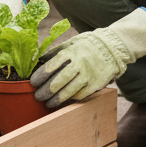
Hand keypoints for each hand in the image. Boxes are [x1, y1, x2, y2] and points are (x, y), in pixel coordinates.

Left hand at [30, 8, 145, 107]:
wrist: (112, 48)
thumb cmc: (86, 46)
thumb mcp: (70, 44)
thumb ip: (54, 53)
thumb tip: (37, 61)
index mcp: (70, 52)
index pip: (50, 67)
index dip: (39, 77)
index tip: (33, 83)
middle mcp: (79, 64)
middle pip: (58, 82)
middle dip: (45, 91)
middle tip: (38, 96)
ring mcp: (89, 75)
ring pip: (68, 91)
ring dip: (56, 99)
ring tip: (48, 103)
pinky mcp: (96, 84)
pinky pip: (80, 95)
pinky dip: (70, 99)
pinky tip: (64, 100)